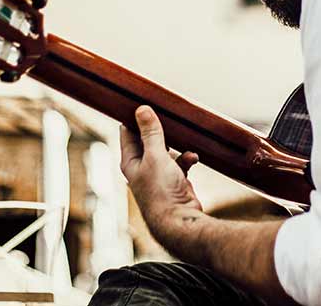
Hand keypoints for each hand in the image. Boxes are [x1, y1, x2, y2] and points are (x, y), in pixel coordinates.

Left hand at [120, 105, 203, 242]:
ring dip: (177, 145)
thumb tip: (142, 109)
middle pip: (148, 140)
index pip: (127, 132)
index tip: (141, 100)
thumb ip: (151, 133)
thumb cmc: (162, 191)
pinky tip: (194, 158)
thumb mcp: (156, 156)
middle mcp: (141, 168)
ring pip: (166, 150)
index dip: (133, 117)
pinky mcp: (175, 181)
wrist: (180, 220)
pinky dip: (187, 158)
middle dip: (159, 129)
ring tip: (185, 139)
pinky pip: (180, 163)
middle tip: (168, 113)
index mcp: (130, 162)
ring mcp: (158, 175)